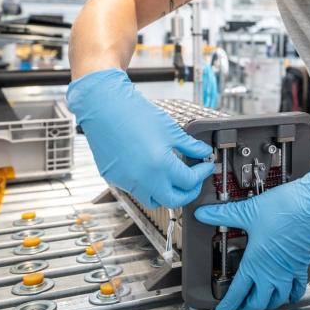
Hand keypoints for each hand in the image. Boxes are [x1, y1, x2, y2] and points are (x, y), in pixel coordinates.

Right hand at [66, 68, 214, 208]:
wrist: (104, 108)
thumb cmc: (135, 114)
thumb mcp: (170, 129)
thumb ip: (190, 145)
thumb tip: (204, 152)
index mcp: (160, 166)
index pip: (189, 182)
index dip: (201, 174)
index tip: (205, 166)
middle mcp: (143, 180)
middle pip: (174, 201)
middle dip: (188, 192)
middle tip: (194, 180)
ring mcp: (127, 182)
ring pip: (153, 200)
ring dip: (167, 193)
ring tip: (173, 177)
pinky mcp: (115, 179)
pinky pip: (136, 190)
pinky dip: (148, 185)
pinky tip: (152, 169)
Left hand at [195, 160, 309, 309]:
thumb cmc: (284, 207)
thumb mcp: (248, 210)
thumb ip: (223, 214)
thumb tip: (204, 213)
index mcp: (256, 262)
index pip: (237, 293)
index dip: (227, 307)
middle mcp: (272, 272)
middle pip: (258, 304)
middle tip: (239, 308)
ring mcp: (288, 271)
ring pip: (278, 301)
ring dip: (268, 306)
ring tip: (261, 303)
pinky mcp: (301, 265)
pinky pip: (297, 289)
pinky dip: (291, 296)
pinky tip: (288, 293)